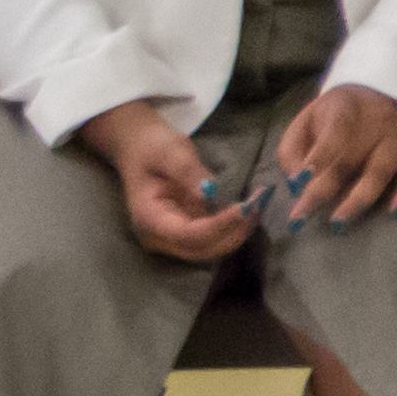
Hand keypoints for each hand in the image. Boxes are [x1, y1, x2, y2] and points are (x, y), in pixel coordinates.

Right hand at [77, 99, 248, 261]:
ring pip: (208, 249)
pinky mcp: (185, 231)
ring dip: (236, 233)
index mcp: (148, 218)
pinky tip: (250, 211)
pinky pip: (211, 239)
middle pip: (200, 249)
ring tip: (258, 207)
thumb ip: (187, 171)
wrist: (138, 146)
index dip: (219, 225)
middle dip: (232, 233)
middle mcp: (157, 235)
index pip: (188, 234)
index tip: (245, 207)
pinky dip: (232, 229)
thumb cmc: (151, 146)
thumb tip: (209, 192)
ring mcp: (171, 236)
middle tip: (258, 206)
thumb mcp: (169, 151)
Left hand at [272, 83, 396, 225]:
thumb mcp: (306, 121)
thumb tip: (297, 185)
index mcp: (345, 108)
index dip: (317, 160)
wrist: (378, 95)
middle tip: (302, 217)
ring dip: (358, 200)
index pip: (332, 136)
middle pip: (350, 160)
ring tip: (338, 223)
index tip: (298, 184)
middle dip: (323, 190)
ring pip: (379, 172)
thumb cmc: (334, 115)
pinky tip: (395, 212)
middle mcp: (376, 121)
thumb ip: (294, 150)